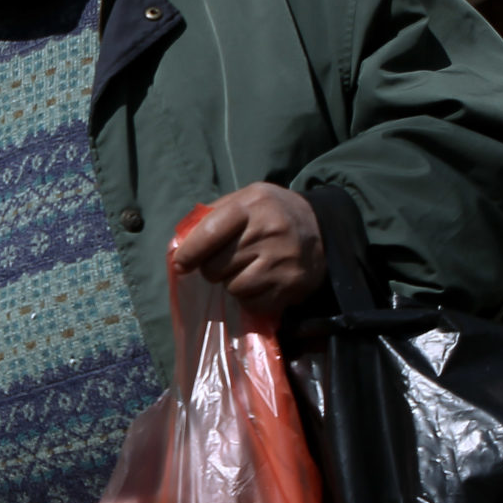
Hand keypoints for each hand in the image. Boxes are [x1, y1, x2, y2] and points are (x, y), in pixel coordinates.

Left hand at [172, 183, 325, 313]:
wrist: (321, 227)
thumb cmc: (270, 213)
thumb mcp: (245, 199)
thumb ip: (212, 216)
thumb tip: (181, 245)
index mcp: (253, 205)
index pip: (210, 232)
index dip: (190, 252)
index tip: (181, 264)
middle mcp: (270, 231)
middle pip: (216, 266)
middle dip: (213, 268)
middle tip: (226, 261)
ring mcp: (283, 260)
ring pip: (233, 287)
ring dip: (232, 283)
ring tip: (247, 269)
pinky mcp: (292, 284)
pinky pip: (252, 302)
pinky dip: (250, 297)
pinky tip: (261, 281)